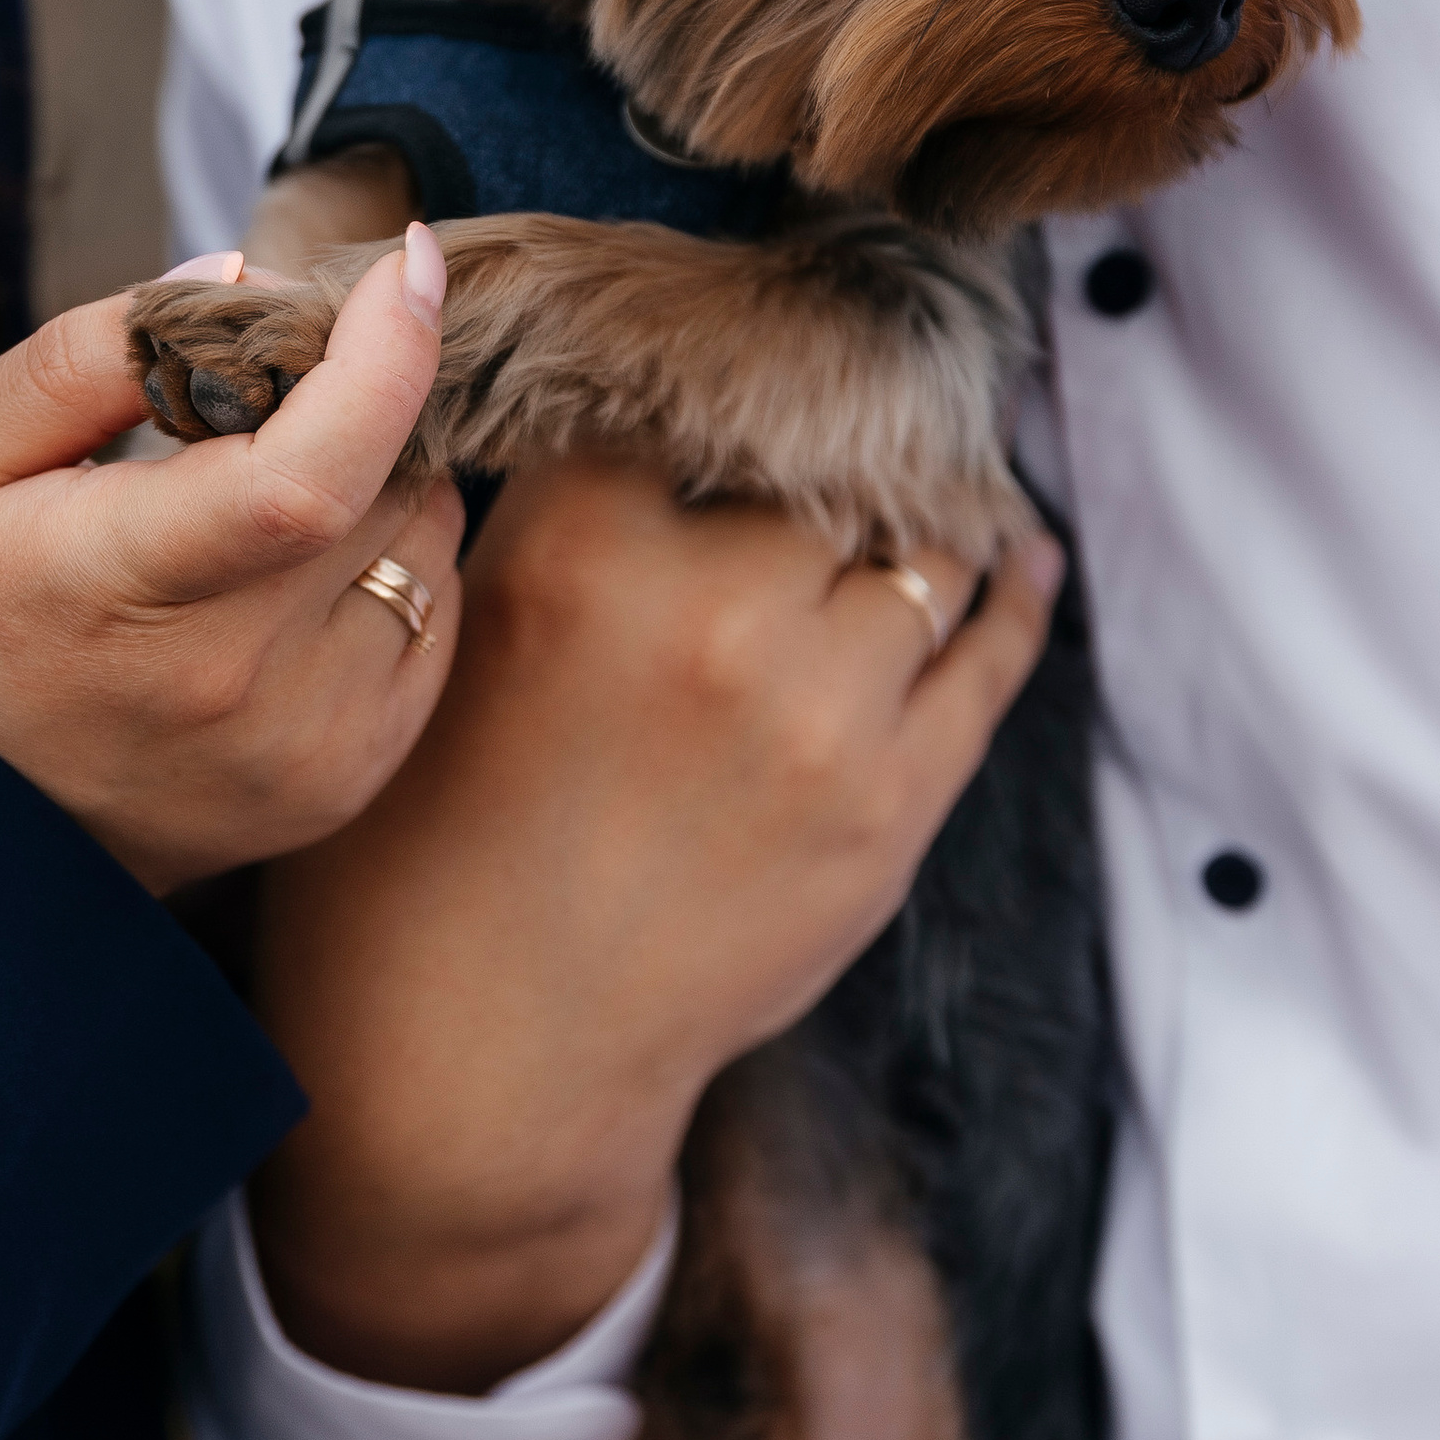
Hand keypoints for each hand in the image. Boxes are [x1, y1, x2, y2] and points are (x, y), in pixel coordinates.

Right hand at [0, 235, 461, 898]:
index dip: (384, 358)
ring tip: (277, 489)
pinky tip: (301, 573)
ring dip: (383, 481)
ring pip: (425, 546)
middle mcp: (231, 682)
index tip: (403, 267)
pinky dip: (392, 563)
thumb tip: (234, 276)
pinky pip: (436, 620)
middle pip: (382, 485)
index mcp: (120, 587)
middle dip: (362, 398)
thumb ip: (80, 360)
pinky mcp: (351, 777)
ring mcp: (304, 743)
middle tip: (285, 387)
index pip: (306, 477)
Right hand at [248, 458, 1064, 1385]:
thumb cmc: (425, 845)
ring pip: (921, 542)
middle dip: (812, 451)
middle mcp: (715, 613)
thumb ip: (548, 514)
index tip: (721, 379)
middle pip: (818, 458)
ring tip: (912, 493)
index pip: (686, 391)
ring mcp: (824, 712)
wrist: (482, 1060)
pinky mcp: (895, 805)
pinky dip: (1009, 586)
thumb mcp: (443, 643)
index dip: (705, 386)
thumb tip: (649, 396)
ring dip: (914, 517)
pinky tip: (1015, 550)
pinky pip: (991, 651)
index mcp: (576, 551)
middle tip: (814, 434)